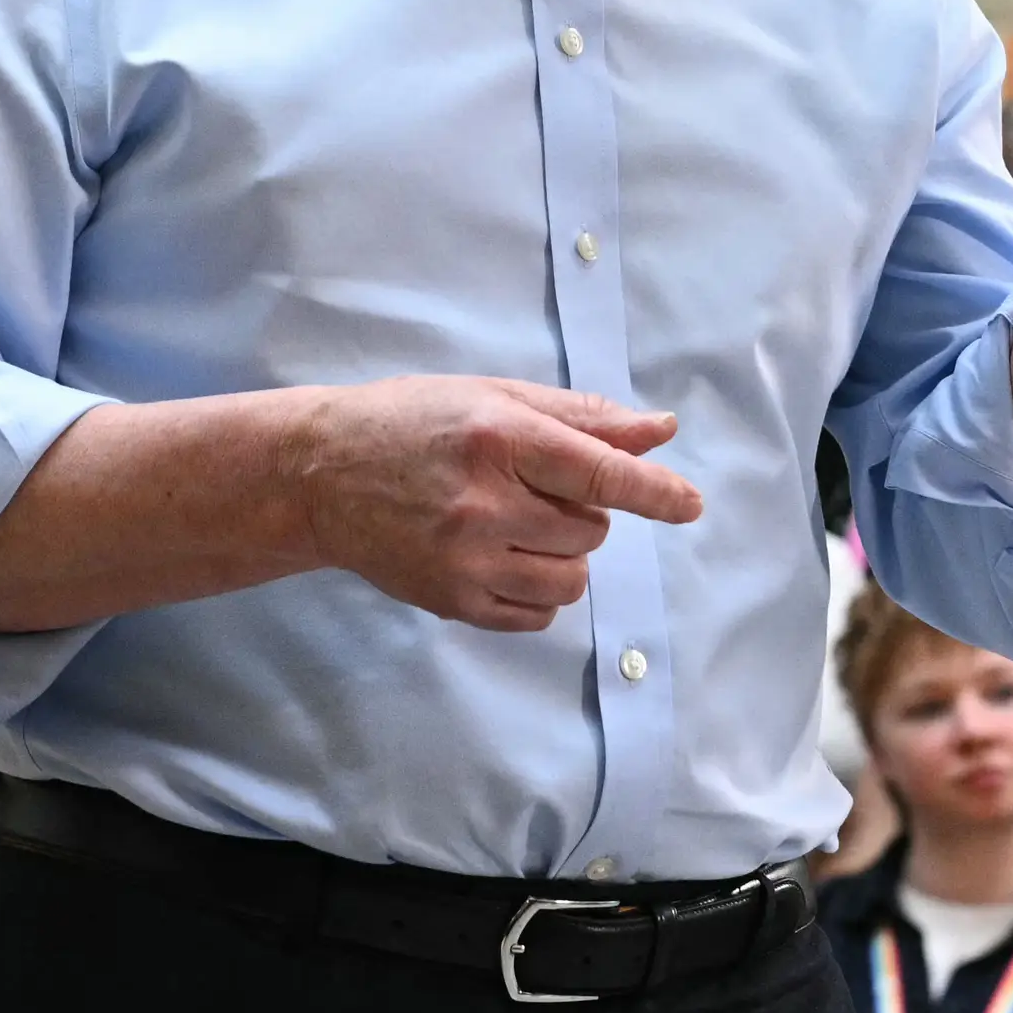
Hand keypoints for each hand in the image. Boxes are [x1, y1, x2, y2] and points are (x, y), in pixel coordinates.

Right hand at [293, 377, 702, 633]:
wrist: (322, 475)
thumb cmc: (413, 422)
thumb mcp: (494, 397)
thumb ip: (581, 417)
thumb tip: (660, 431)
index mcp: (499, 438)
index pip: (598, 474)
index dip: (653, 492)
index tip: (690, 505)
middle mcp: (484, 503)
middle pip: (590, 529)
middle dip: (581, 511)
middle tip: (533, 488)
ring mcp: (465, 559)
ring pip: (571, 579)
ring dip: (565, 554)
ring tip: (519, 524)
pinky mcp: (451, 602)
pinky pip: (536, 616)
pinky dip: (538, 591)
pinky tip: (504, 557)